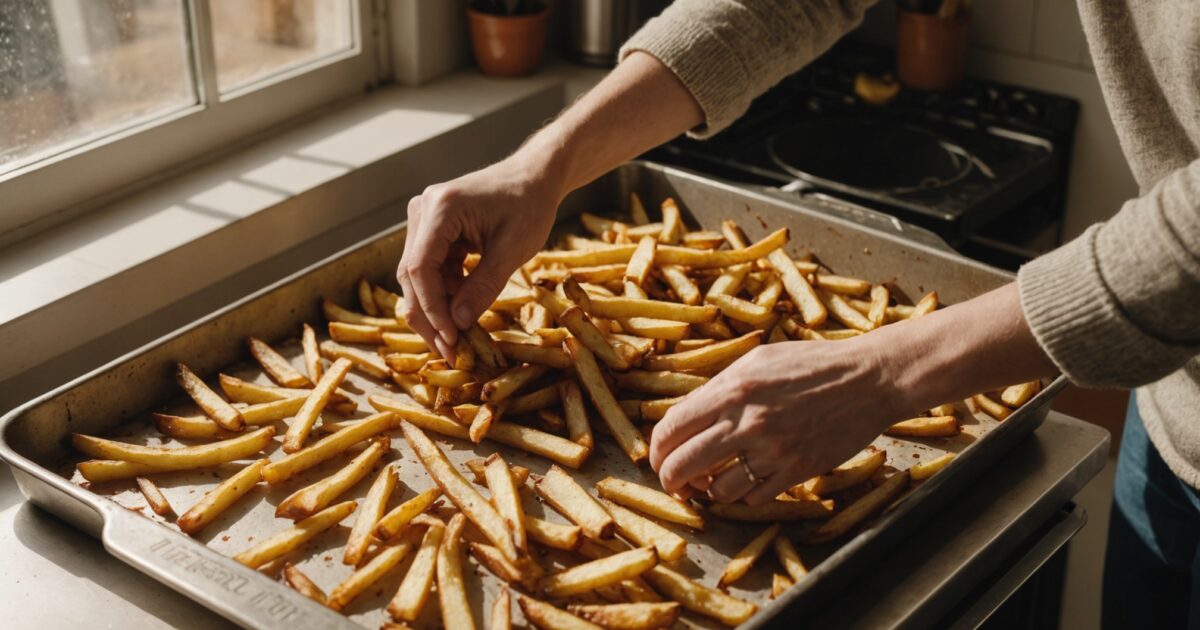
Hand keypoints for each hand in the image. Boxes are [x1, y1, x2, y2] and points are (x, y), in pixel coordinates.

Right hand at [396, 155, 562, 357]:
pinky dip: (445, 294)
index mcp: (440, 208)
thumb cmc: (529, 205)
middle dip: (430, 317)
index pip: (420, 268)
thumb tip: (458, 324)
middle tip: (450, 351)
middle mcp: (422, 211)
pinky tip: (462, 314)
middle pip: (412, 275)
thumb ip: (483, 286)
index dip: (432, 309)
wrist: (534, 177)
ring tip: (458, 339)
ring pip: (418, 277)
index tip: (450, 339)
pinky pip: (431, 270)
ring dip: (437, 309)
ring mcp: (424, 220)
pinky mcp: (432, 231)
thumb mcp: (513, 250)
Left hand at [649, 338, 900, 505]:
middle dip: (671, 479)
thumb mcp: (757, 361)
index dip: (658, 449)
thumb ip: (718, 388)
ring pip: (718, 490)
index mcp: (732, 389)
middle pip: (684, 465)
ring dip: (710, 490)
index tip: (659, 458)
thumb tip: (683, 417)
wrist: (869, 378)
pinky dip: (744, 494)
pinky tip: (746, 480)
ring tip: (713, 482)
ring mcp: (773, 450)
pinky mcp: (797, 471)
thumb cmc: (811, 364)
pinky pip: (754, 498)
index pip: (672, 428)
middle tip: (675, 483)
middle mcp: (748, 421)